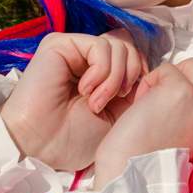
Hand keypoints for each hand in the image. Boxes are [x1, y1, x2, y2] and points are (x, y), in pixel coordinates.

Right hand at [0, 29, 147, 170]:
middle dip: (131, 75)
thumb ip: (133, 87)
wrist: (42, 148)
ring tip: (96, 102)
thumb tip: (150, 66)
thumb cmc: (75, 139)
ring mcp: (74, 50)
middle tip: (114, 102)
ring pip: (119, 45)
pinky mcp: (60, 44)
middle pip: (129, 45)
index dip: (142, 73)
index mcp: (101, 74)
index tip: (132, 100)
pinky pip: (100, 46)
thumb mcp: (118, 114)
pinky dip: (101, 72)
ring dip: (114, 78)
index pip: (134, 54)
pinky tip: (86, 91)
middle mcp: (87, 58)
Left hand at [93, 59, 192, 187]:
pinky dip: (150, 82)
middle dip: (188, 75)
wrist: (133, 170)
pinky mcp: (180, 91)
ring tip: (154, 102)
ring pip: (190, 64)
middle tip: (168, 97)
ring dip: (169, 77)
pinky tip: (143, 104)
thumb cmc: (155, 152)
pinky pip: (166, 69)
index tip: (180, 99)